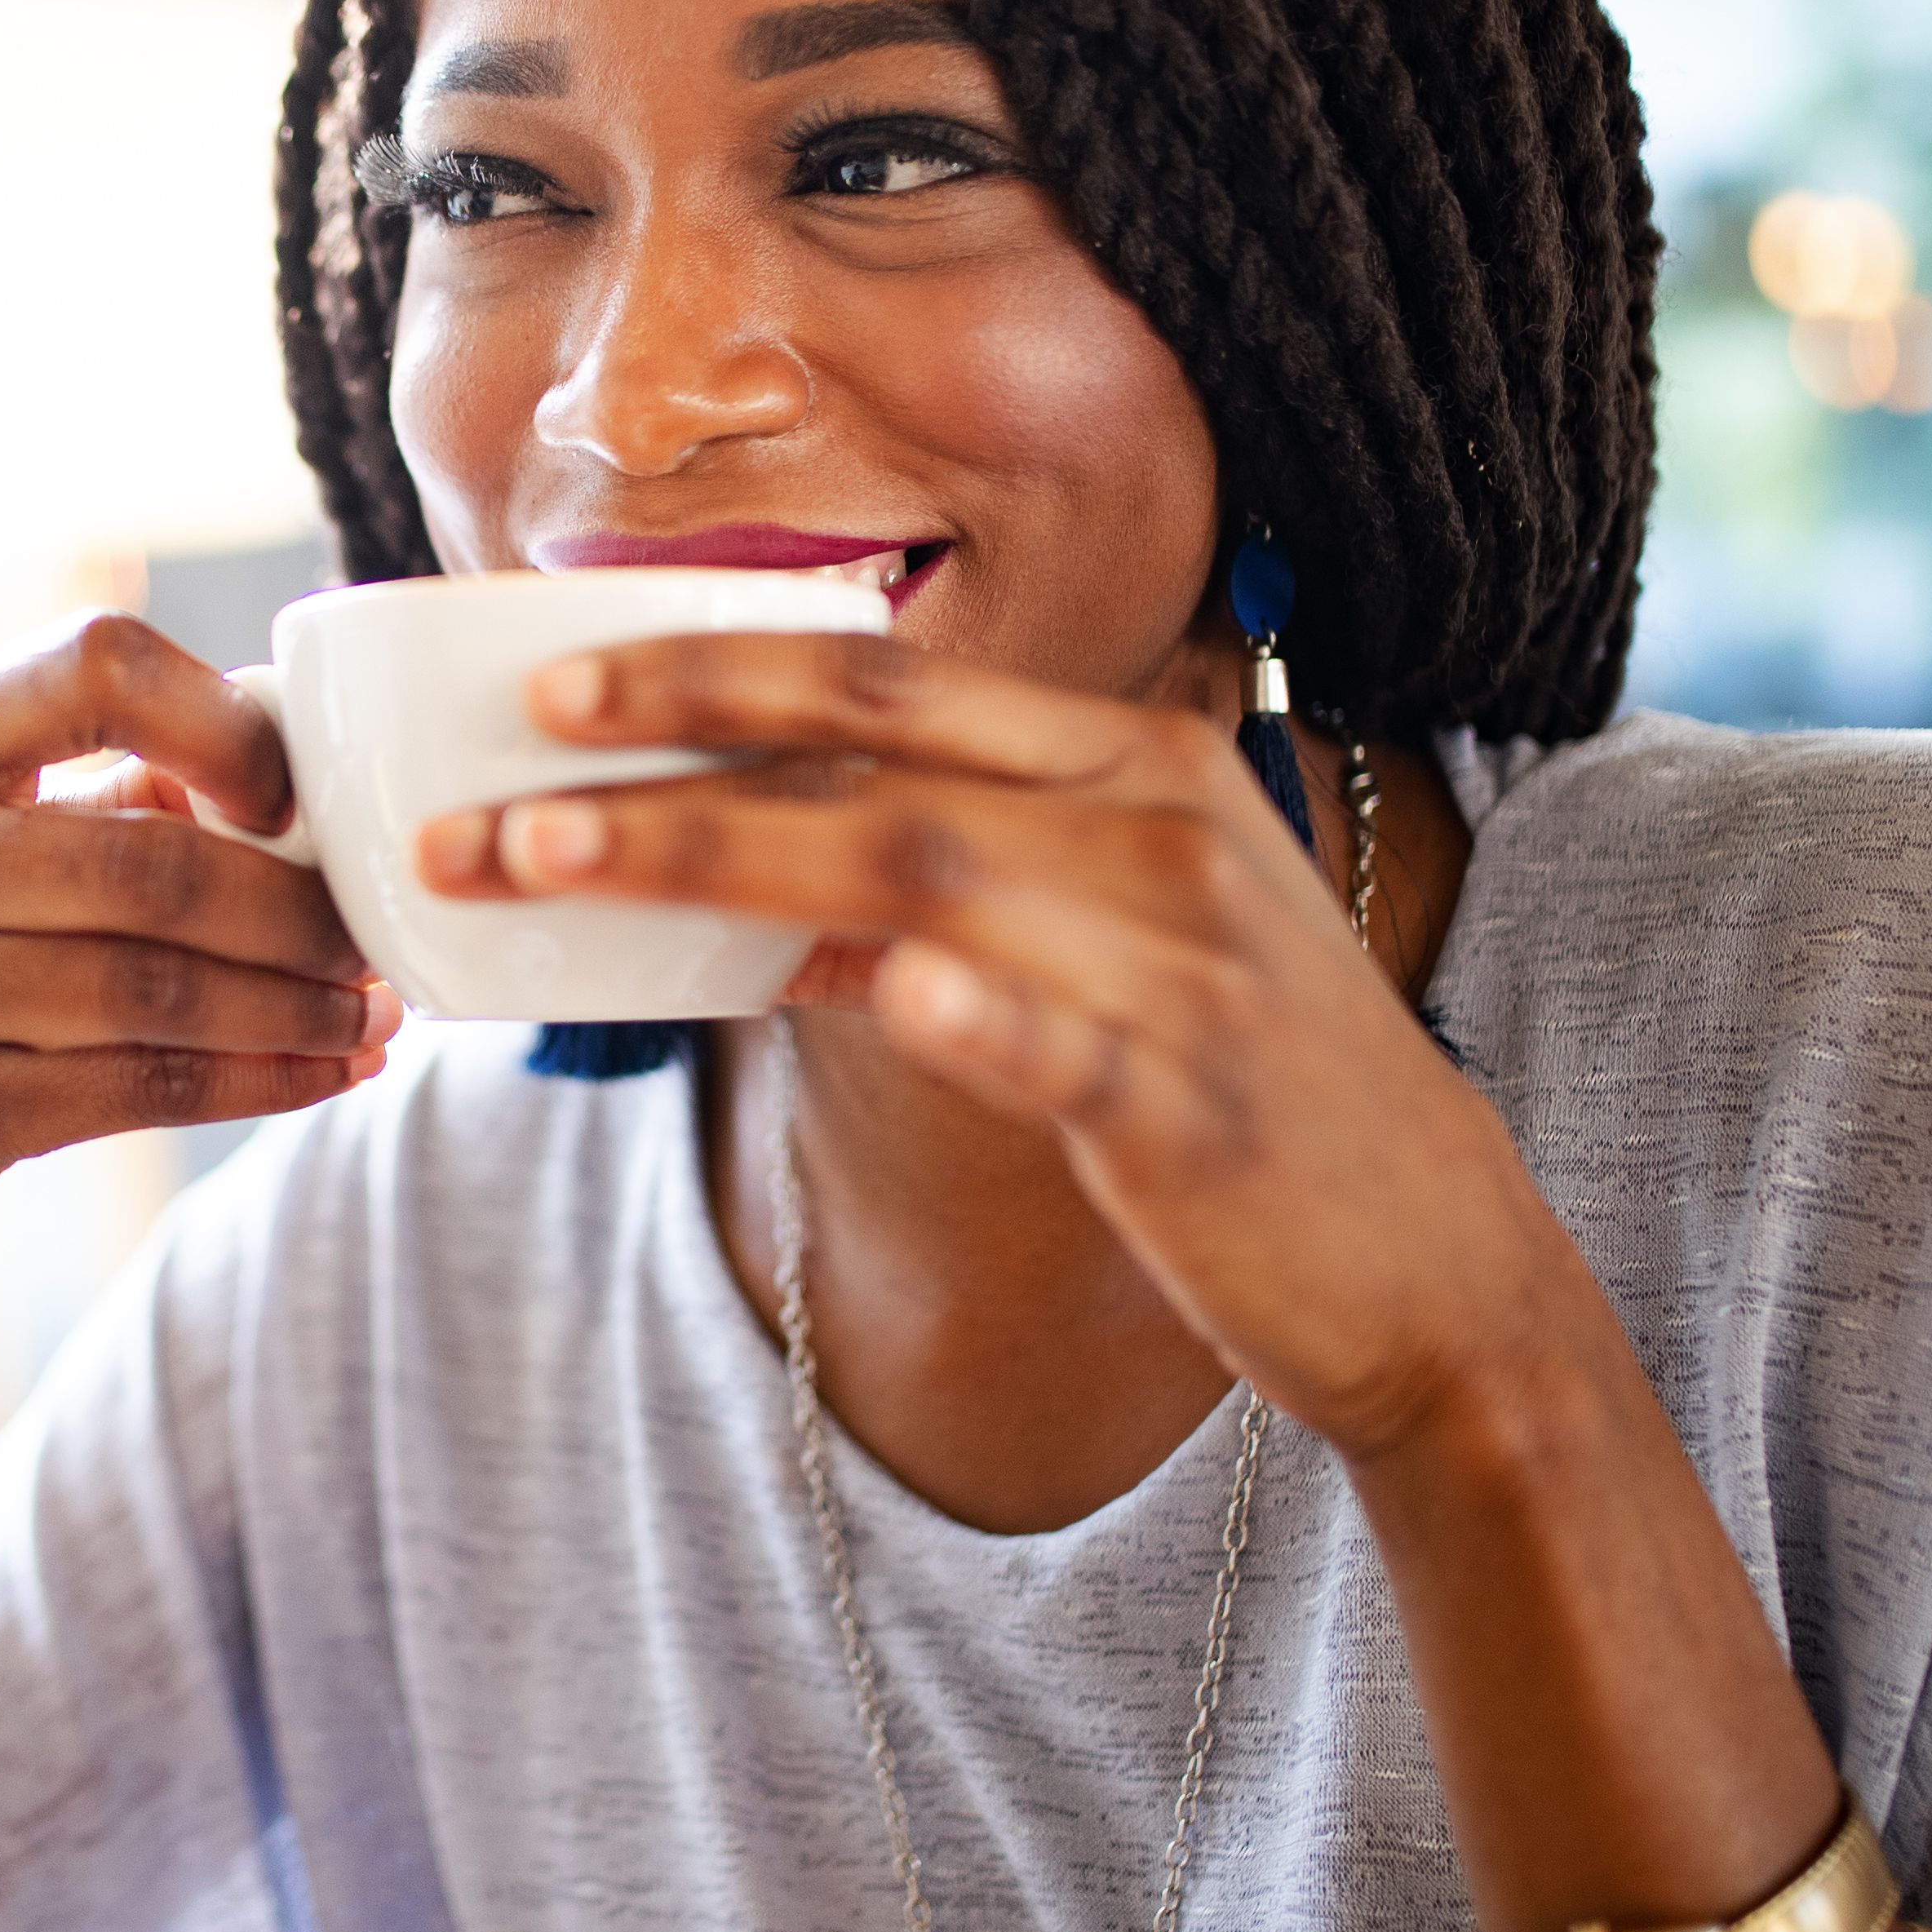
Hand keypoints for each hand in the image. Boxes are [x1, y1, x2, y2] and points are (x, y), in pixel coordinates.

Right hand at [0, 613, 391, 1323]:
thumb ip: (96, 805)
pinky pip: (132, 1088)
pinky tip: (320, 1075)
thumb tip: (293, 767)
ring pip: (151, 987)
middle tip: (374, 940)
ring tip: (370, 1016)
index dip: (221, 721)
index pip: (91, 664)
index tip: (291, 794)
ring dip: (292, 1006)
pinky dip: (252, 1083)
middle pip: (143, 860)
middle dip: (293, 908)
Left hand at [415, 633, 1605, 1461]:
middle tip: (498, 772)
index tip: (552, 673)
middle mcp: (1158, 830)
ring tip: (552, 861)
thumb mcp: (1107, 949)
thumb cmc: (1243, 1096)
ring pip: (916, 872)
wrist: (1433, 1269)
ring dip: (718, 852)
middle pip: (875, 755)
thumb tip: (756, 889)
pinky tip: (874, 988)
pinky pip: (1060, 1038)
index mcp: (1132, 766)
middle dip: (668, 747)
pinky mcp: (1191, 1104)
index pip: (892, 678)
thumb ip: (944, 898)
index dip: (717, 662)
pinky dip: (968, 1006)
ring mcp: (1179, 964)